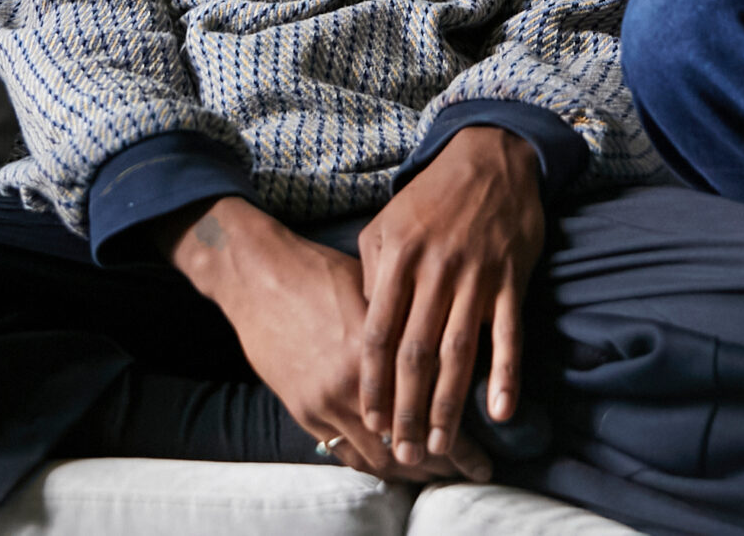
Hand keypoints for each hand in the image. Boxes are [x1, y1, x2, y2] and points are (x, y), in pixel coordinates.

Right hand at [162, 200, 486, 483]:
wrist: (257, 275)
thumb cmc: (320, 271)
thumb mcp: (375, 290)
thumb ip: (407, 324)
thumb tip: (449, 352)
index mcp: (380, 348)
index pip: (430, 412)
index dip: (460, 443)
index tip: (485, 458)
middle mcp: (353, 383)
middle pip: (406, 445)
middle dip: (441, 466)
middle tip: (469, 472)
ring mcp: (324, 401)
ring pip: (375, 455)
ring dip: (407, 470)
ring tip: (432, 471)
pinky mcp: (303, 409)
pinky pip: (343, 451)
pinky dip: (370, 461)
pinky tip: (390, 462)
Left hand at [357, 126, 543, 468]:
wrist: (489, 158)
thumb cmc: (430, 198)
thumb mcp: (385, 225)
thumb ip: (373, 276)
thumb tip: (366, 328)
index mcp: (398, 261)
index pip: (378, 333)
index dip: (373, 382)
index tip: (371, 419)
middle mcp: (435, 273)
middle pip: (417, 353)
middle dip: (410, 409)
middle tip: (406, 453)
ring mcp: (476, 278)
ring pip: (459, 353)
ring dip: (451, 405)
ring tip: (443, 446)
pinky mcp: (511, 279)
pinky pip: (509, 334)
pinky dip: (507, 374)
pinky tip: (502, 412)